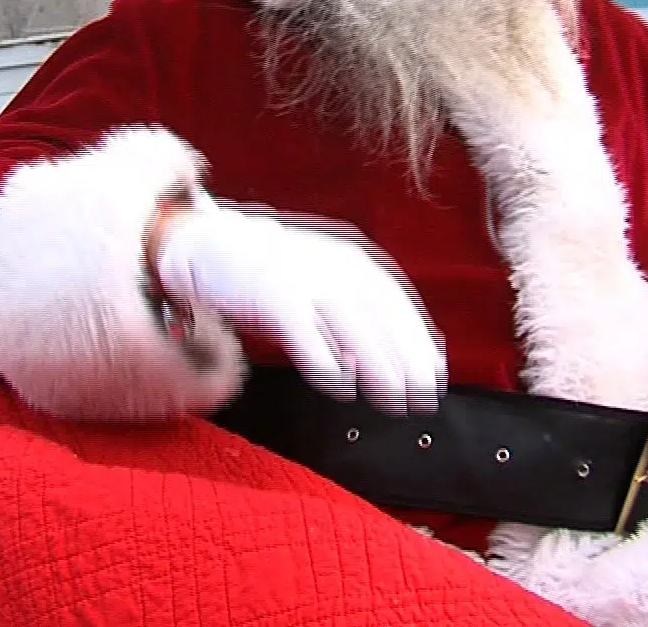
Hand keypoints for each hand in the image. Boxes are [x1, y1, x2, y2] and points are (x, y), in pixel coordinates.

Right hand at [160, 200, 445, 415]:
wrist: (210, 245)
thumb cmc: (275, 275)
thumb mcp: (326, 281)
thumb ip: (363, 309)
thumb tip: (413, 347)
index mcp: (352, 259)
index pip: (396, 303)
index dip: (420, 340)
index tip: (437, 376)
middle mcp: (333, 265)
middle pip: (380, 316)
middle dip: (407, 360)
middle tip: (425, 399)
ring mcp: (302, 278)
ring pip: (350, 326)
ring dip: (378, 367)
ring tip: (397, 402)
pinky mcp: (271, 295)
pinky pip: (305, 333)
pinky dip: (326, 362)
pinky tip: (343, 388)